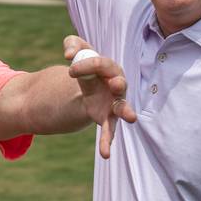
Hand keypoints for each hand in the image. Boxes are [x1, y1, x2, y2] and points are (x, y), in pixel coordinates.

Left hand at [64, 35, 135, 158]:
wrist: (85, 88)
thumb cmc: (85, 67)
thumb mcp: (77, 52)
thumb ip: (73, 45)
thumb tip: (68, 54)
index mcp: (109, 68)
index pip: (100, 64)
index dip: (86, 66)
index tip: (70, 70)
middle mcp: (116, 86)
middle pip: (119, 84)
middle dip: (118, 84)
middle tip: (116, 84)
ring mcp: (114, 104)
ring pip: (121, 108)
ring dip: (125, 112)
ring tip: (131, 118)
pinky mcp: (107, 120)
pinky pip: (109, 131)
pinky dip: (106, 142)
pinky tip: (104, 154)